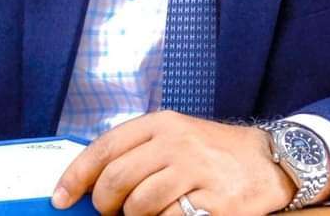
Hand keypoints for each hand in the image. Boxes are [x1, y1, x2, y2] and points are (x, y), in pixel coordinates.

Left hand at [51, 110, 298, 214]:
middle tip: (113, 211)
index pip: (105, 147)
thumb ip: (136, 151)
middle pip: (117, 179)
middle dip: (105, 203)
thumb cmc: (212, 152)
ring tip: (148, 213)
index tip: (60, 198)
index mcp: (162, 123)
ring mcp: (198, 172)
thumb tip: (89, 182)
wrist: (269, 160)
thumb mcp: (175, 135)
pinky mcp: (216, 203)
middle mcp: (178, 142)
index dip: (76, 176)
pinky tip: (174, 215)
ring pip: (139, 205)